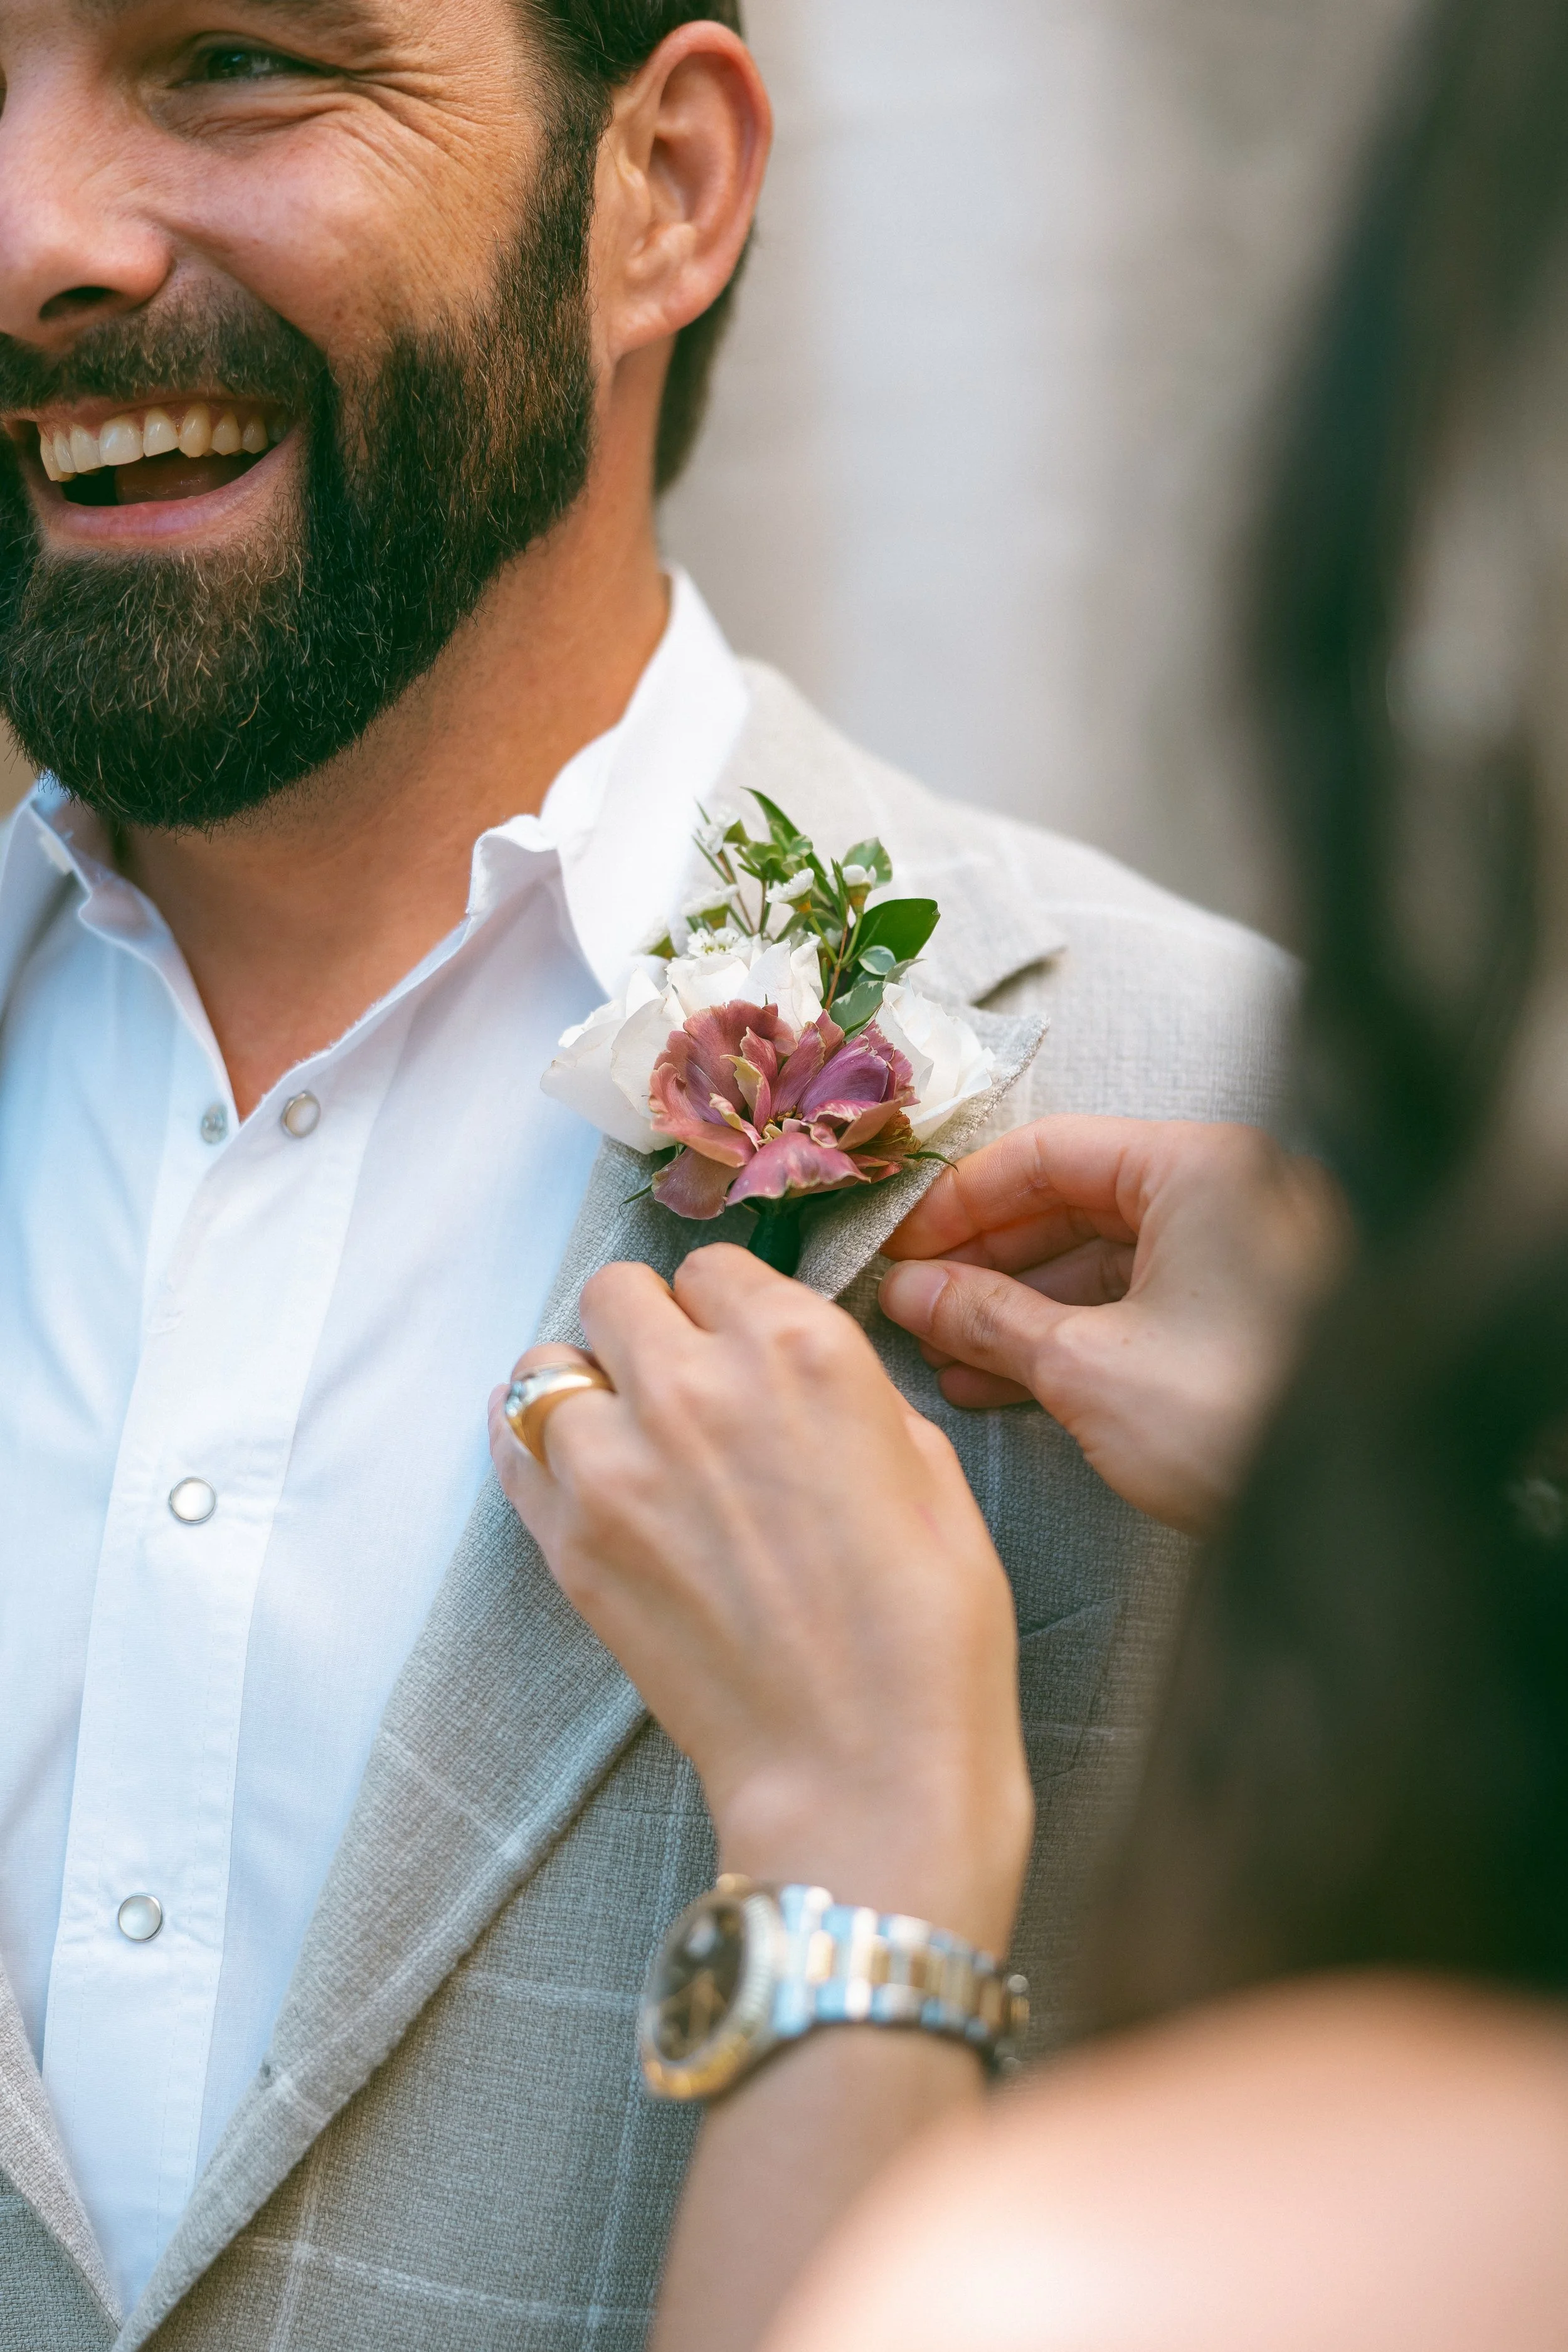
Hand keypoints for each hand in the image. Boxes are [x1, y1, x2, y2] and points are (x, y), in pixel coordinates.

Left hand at [489, 1247, 1032, 1956]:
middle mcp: (696, 1382)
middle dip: (649, 1328)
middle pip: (618, 1292)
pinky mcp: (569, 1539)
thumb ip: (849, 1391)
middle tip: (680, 1387)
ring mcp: (617, 1461)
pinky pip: (512, 1445)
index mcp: (801, 1348)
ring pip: (548, 1362)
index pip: (718, 1267)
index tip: (739, 1347)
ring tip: (627, 1438)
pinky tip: (581, 1475)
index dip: (730, 1308)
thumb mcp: (928, 1469)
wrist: (860, 1769)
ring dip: (586, 1387)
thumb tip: (794, 1375)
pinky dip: (536, 1446)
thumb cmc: (926, 1632)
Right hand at [879, 1118, 1346, 1538]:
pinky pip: (1133, 1306)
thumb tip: (912, 1293)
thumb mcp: (1087, 1366)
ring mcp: (1239, 1257)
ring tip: (941, 1353)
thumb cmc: (1241, 1419)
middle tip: (909, 1303)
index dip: (957, 1202)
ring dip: (1014, 1309)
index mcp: (1198, 1168)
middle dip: (981, 1262)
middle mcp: (1226, 1194)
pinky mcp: (1242, 1318)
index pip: (1045, 1153)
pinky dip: (1065, 1338)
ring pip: (1098, 1262)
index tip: (898, 1247)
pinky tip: (997, 1380)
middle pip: (1070, 1203)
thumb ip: (989, 1319)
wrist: (1352, 1516)